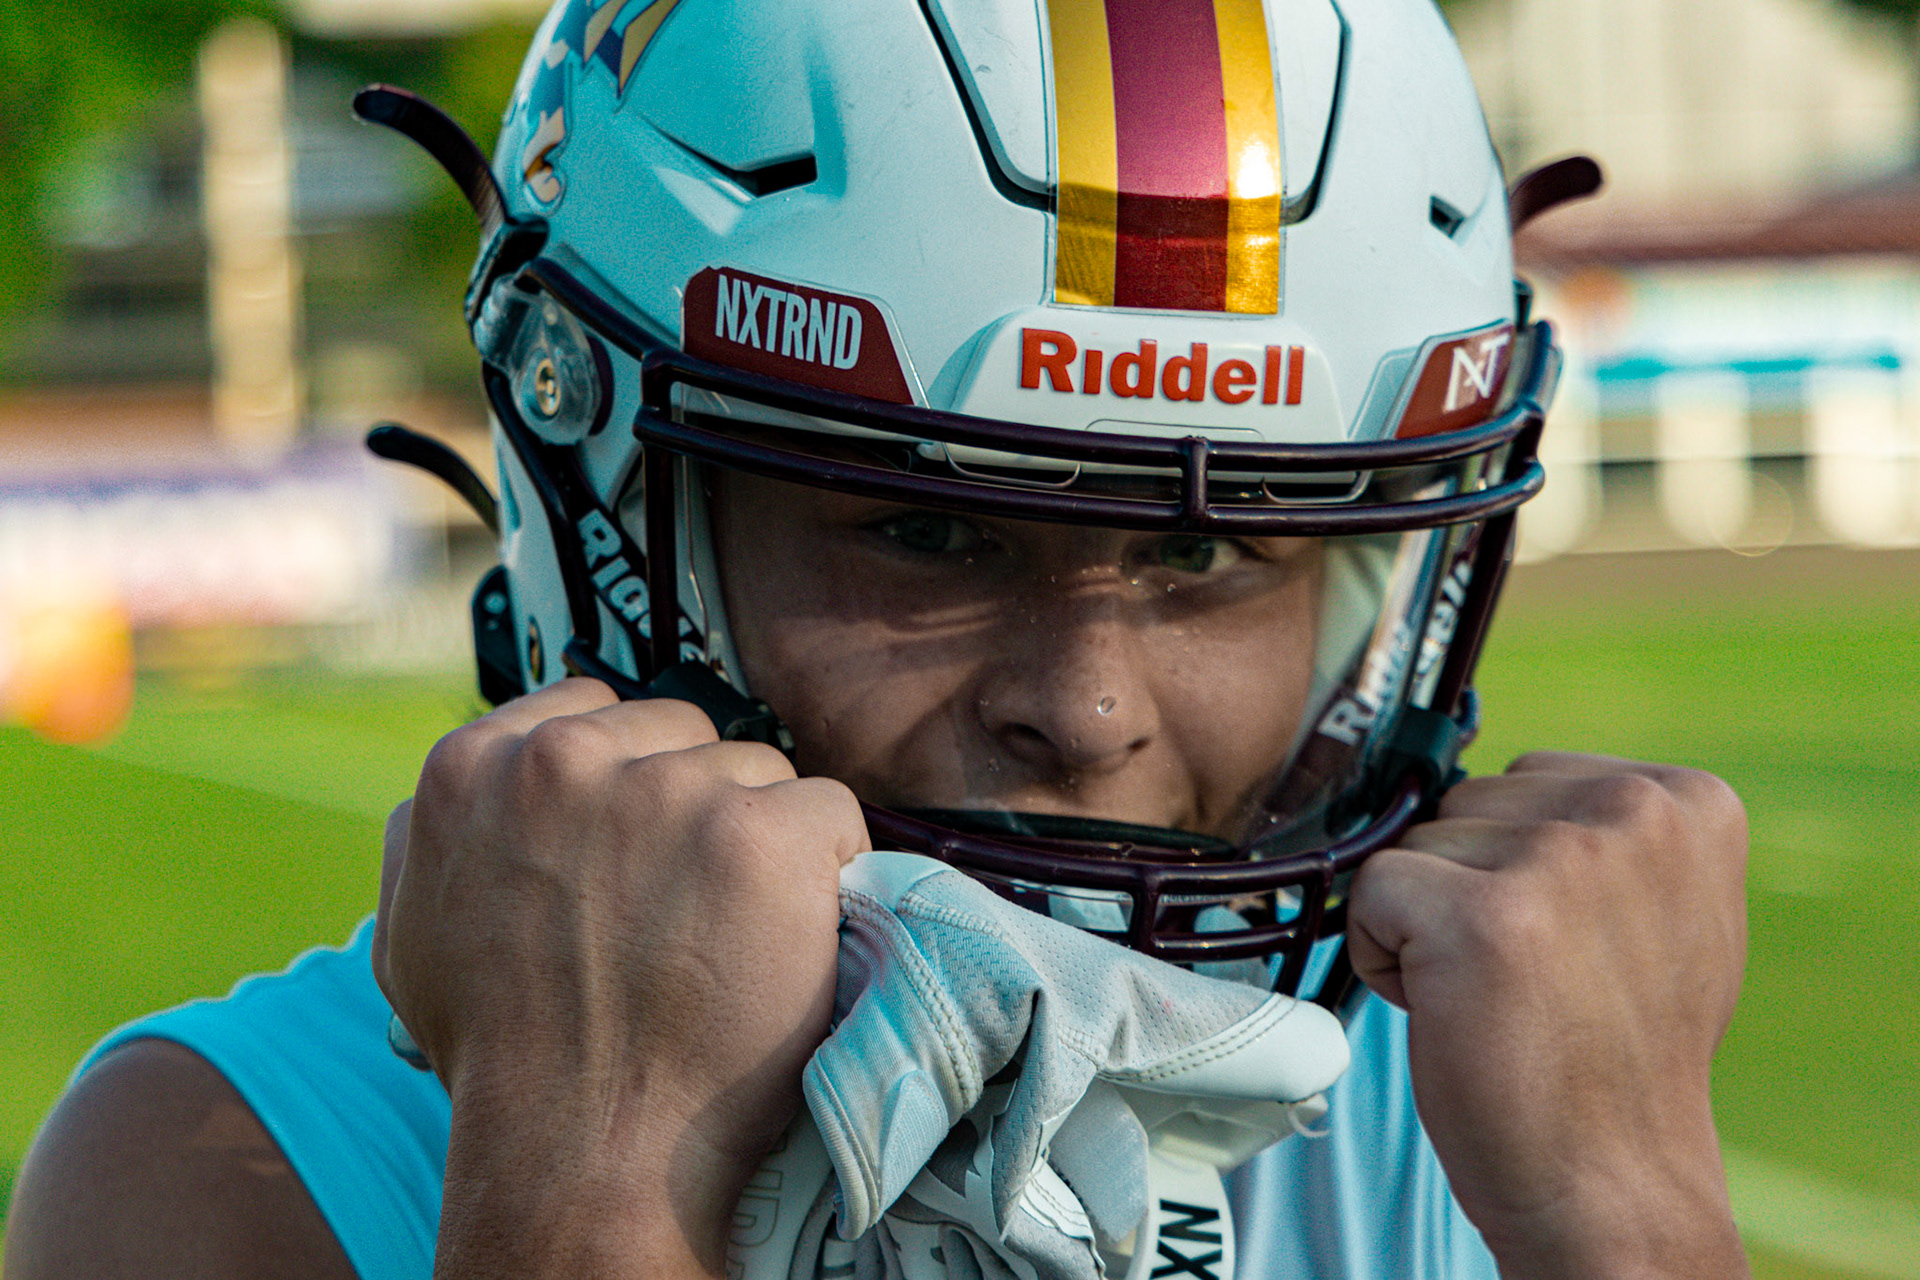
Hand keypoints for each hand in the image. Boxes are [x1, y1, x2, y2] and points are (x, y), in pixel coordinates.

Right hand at [373, 679, 868, 1277]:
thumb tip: (484, 779)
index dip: (631, 781)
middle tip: (686, 910)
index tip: (639, 858)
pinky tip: (794, 937)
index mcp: (474, 767)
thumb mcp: (412, 934)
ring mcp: (669, 792)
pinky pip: (831, 814)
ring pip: (759, 774)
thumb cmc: (502, 1060)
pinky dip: (830, 871)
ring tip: (729, 940)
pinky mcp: (761, 834)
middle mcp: (565, 761)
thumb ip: (437, 835)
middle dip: (696, 806)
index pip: (594, 712)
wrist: (582, 1154)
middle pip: (685, 736)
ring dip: (760, 844)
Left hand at [1347, 753, 1749, 1278]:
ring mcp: (1558, 859)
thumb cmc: (1613, 1050)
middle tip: (1528, 978)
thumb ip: (1594, 832)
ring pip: (1415, 844)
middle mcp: (1634, 812)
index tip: (1569, 944)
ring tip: (1497, 996)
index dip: (1514, 866)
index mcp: (1686, 800)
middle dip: (1468, 886)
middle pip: (1466, 802)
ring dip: (1426, 921)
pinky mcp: (1480, 915)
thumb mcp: (1654, 908)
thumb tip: (1480, 777)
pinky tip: (1447, 1009)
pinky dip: (1380, 954)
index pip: (1524, 781)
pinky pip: (1370, 888)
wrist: (1612, 1181)